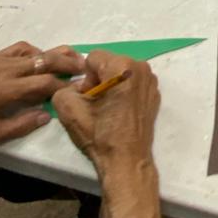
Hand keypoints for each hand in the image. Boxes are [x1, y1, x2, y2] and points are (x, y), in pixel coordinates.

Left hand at [0, 42, 84, 152]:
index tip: (81, 89)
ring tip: (71, 61)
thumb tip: (46, 116)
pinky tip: (42, 61)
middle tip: (86, 68)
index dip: (65, 85)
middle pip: (44, 60)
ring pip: (34, 51)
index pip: (44, 82)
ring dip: (55, 55)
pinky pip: (19, 49)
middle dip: (68, 63)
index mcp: (2, 91)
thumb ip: (19, 126)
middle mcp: (2, 71)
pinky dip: (36, 52)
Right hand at [54, 51, 159, 174]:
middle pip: (109, 63)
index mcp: (122, 66)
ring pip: (121, 72)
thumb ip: (63, 89)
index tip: (87, 97)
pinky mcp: (155, 93)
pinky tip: (119, 111)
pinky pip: (133, 83)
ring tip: (107, 108)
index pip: (93, 57)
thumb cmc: (99, 134)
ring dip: (111, 85)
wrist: (126, 160)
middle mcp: (141, 67)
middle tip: (95, 104)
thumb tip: (75, 86)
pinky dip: (124, 91)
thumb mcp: (68, 109)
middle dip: (98, 80)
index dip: (86, 78)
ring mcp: (151, 80)